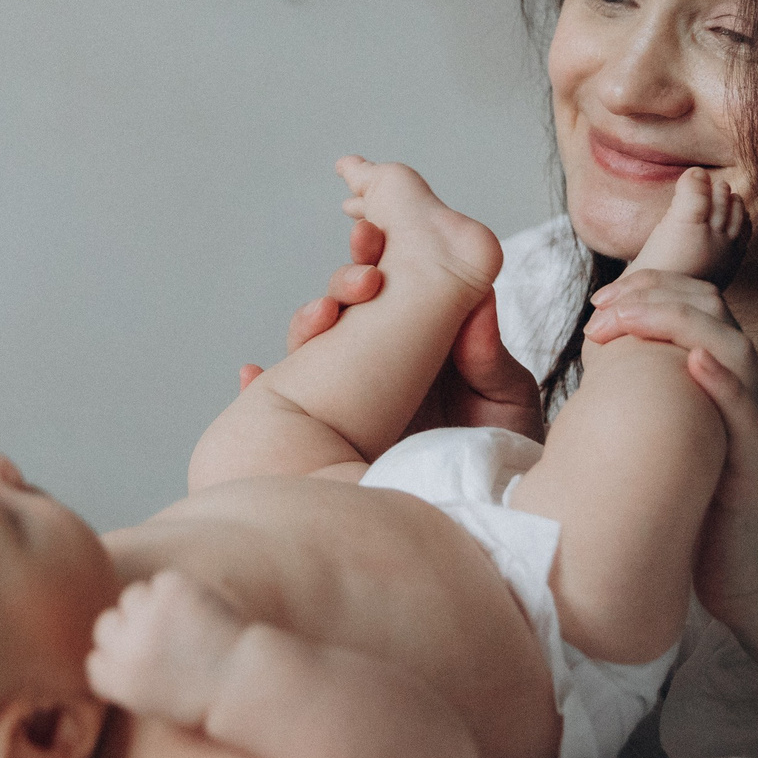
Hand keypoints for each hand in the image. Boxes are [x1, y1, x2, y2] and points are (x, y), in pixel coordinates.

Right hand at [85, 570, 248, 727]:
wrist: (244, 681)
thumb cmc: (201, 695)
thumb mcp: (150, 700)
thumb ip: (122, 673)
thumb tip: (106, 639)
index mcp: (117, 682)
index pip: (96, 659)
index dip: (120, 659)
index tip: (145, 664)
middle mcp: (127, 648)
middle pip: (107, 625)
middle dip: (130, 630)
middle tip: (164, 640)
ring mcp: (149, 616)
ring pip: (133, 596)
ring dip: (152, 606)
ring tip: (184, 627)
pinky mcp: (172, 590)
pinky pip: (162, 581)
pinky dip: (178, 592)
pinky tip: (198, 613)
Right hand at [240, 219, 544, 444]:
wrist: (481, 524)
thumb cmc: (502, 463)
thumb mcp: (505, 406)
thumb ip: (488, 360)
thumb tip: (477, 302)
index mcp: (429, 345)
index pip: (399, 287)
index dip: (379, 255)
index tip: (369, 233)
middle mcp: (385, 365)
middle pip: (353, 306)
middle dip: (348, 279)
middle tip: (360, 266)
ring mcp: (352, 399)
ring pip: (317, 346)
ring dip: (310, 323)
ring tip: (321, 318)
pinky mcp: (326, 434)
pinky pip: (285, 403)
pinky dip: (264, 388)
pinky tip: (252, 373)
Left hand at [585, 271, 757, 639]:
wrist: (746, 584)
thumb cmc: (700, 512)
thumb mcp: (664, 442)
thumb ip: (644, 400)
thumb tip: (596, 368)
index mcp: (715, 380)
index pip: (691, 304)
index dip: (646, 290)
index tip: (598, 303)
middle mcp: (740, 390)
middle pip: (711, 306)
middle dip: (653, 293)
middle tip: (600, 309)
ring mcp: (754, 423)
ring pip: (732, 345)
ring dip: (676, 321)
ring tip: (627, 320)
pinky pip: (749, 411)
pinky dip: (723, 380)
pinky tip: (692, 363)